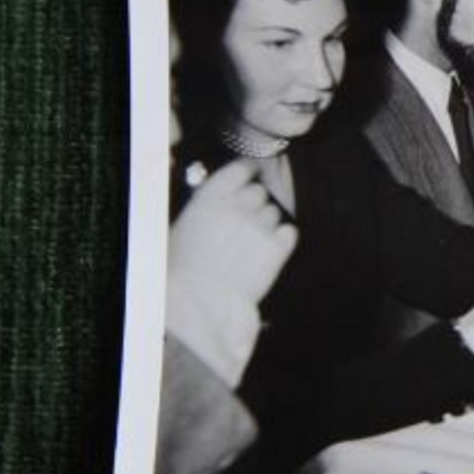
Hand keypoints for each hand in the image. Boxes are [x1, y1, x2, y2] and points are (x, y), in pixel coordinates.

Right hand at [169, 160, 296, 305]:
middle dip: (253, 206)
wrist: (198, 305)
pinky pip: (290, 231)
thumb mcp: (182, 229)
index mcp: (210, 197)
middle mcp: (238, 205)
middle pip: (259, 192)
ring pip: (274, 213)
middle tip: (242, 227)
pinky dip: (282, 240)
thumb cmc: (183, 272)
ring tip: (248, 247)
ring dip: (265, 225)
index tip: (252, 174)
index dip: (248, 171)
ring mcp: (260, 225)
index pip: (240, 168)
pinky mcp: (277, 247)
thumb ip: (207, 208)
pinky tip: (266, 253)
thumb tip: (224, 200)